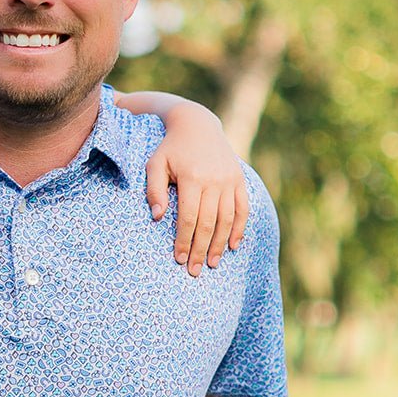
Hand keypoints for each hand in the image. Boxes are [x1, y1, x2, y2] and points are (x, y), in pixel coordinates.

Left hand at [145, 111, 249, 275]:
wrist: (197, 125)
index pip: (189, 217)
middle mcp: (214, 180)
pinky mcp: (239, 180)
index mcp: (192, 177)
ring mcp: (229, 180)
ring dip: (220, 244)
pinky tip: (233, 246)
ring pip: (227, 219)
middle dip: (201, 249)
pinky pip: (243, 209)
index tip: (178, 259)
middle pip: (209, 223)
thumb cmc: (170, 149)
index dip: (184, 240)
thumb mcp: (155, 164)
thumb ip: (154, 190)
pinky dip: (240, 228)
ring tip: (213, 264)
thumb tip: (157, 217)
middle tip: (194, 271)